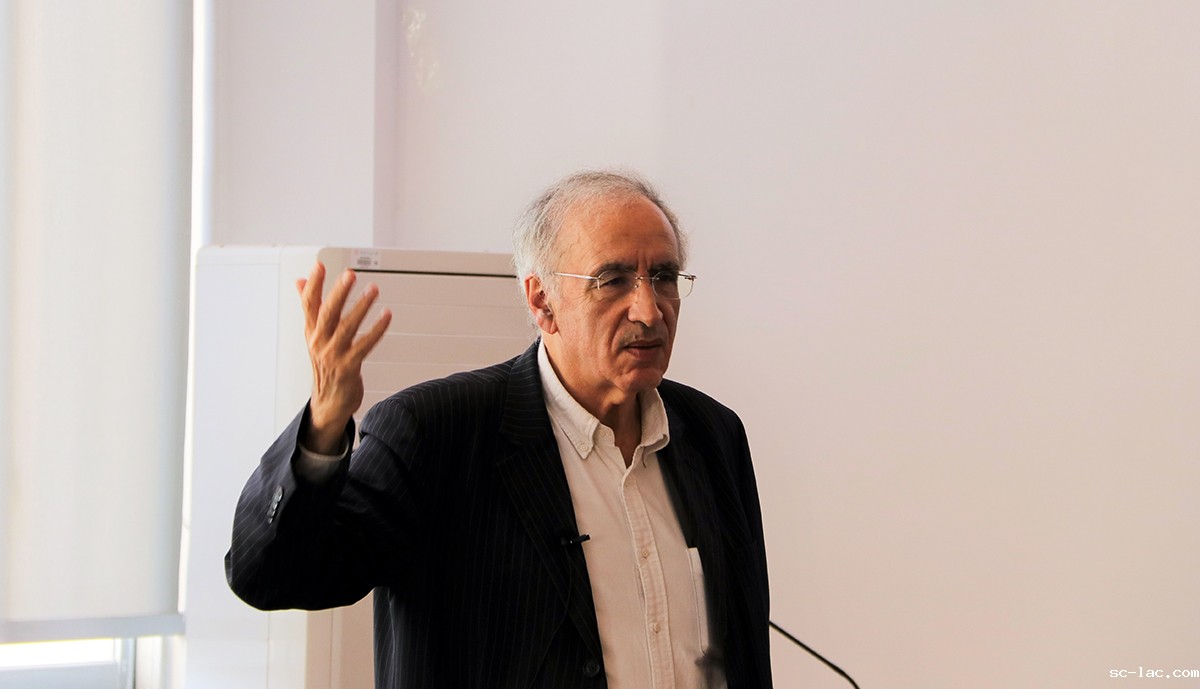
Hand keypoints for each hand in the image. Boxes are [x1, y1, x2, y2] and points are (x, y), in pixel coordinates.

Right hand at [297, 261, 391, 453]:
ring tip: (373, 290)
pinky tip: (386, 315)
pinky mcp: (349, 367)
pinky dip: (377, 329)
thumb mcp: (313, 336)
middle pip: (327, 313)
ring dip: (362, 307)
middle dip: (338, 293)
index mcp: (311, 333)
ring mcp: (334, 355)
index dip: (312, 285)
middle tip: (349, 274)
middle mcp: (320, 342)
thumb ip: (309, 308)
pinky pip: (365, 345)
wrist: (329, 402)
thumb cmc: (325, 366)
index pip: (308, 305)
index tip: (318, 266)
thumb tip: (299, 282)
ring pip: (347, 327)